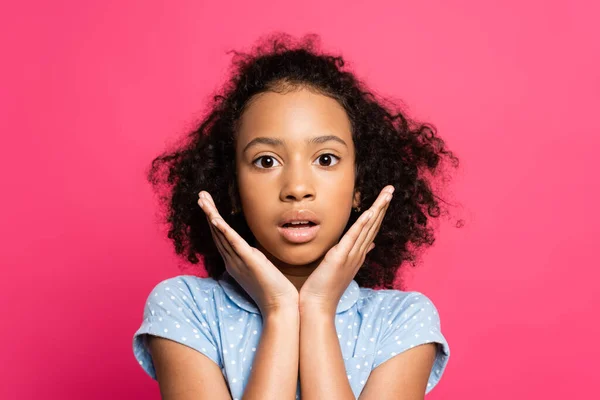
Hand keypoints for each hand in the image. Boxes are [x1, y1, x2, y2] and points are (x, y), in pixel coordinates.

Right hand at [198, 191, 298, 315]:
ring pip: (221, 234)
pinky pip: (233, 243)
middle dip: (208, 213)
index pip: (221, 237)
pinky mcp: (248, 261)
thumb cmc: (273, 290)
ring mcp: (238, 261)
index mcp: (235, 262)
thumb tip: (254, 253)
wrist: (279, 307)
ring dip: (211, 216)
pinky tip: (215, 219)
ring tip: (203, 200)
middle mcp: (232, 261)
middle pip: (217, 233)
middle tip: (201, 195)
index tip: (207, 205)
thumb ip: (254, 259)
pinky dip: (223, 230)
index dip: (213, 220)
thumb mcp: (260, 269)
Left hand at [298, 185, 394, 314]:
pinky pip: (353, 238)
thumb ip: (354, 254)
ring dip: (377, 209)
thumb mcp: (342, 267)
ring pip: (367, 227)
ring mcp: (350, 255)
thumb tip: (369, 245)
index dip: (379, 212)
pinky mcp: (339, 258)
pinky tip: (370, 212)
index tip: (385, 198)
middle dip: (382, 206)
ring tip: (387, 193)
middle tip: (391, 189)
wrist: (317, 307)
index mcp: (357, 255)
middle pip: (374, 225)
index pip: (371, 229)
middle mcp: (357, 254)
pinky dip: (362, 224)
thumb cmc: (325, 288)